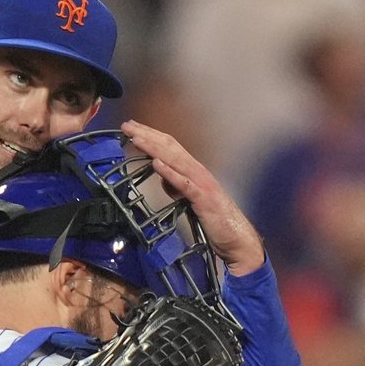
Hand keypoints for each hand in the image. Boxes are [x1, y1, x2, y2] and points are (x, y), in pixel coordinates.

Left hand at [121, 120, 265, 275]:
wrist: (237, 239)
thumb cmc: (215, 221)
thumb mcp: (190, 200)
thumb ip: (177, 188)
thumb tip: (163, 179)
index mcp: (194, 171)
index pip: (170, 147)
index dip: (151, 135)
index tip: (132, 128)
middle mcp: (198, 172)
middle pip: (170, 147)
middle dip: (147, 135)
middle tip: (127, 126)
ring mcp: (202, 184)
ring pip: (175, 160)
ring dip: (154, 148)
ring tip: (137, 139)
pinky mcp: (203, 199)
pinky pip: (184, 184)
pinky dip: (170, 173)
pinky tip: (157, 164)